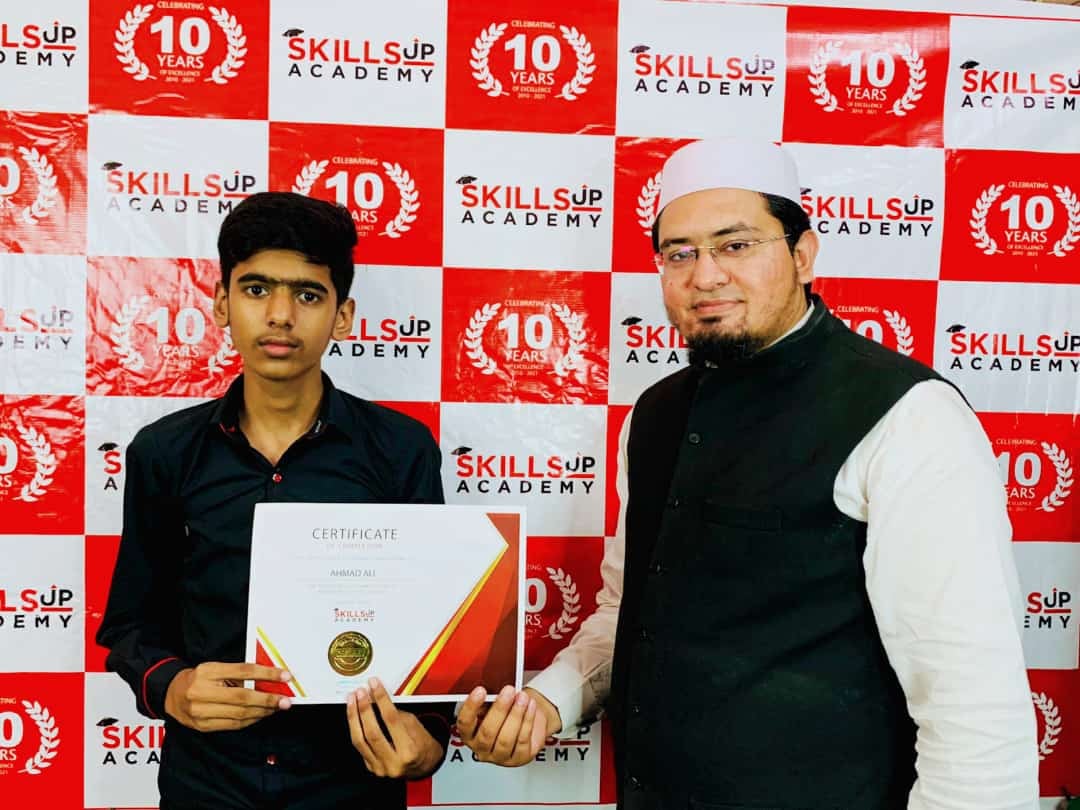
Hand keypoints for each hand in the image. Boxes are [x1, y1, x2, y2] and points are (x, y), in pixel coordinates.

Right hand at [164, 662, 292, 731]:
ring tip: (276, 708)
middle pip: (242, 697)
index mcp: (207, 671)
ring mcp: (200, 712)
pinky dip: (251, 720)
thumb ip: (238, 673)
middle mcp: (201, 692)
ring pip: (240, 714)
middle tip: (286, 700)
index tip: (286, 676)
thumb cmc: (199, 678)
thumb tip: (269, 679)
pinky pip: (233, 725)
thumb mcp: (215, 668)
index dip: (267, 674)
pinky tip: (261, 715)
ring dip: (263, 712)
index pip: (243, 671)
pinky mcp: (203, 726)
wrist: (171, 694)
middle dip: (268, 699)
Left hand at [346, 678, 444, 778]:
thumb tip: (378, 700)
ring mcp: (381, 768)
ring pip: (360, 740)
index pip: (391, 719)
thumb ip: (397, 715)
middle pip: (372, 732)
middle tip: (361, 692)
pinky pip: (359, 747)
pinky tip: (353, 716)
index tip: (375, 686)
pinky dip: (355, 729)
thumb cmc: (423, 746)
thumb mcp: (417, 726)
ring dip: (353, 717)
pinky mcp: (372, 768)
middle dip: (364, 708)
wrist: (424, 766)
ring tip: (352, 701)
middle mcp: (394, 763)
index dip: (381, 699)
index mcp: (409, 751)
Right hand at [455, 685, 558, 766]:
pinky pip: (522, 741)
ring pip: (505, 739)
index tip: (480, 691)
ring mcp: (500, 756)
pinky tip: (530, 706)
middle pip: (487, 733)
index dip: (471, 707)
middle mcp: (482, 748)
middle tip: (508, 691)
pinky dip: (527, 721)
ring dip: (515, 715)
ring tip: (522, 698)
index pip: (464, 723)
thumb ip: (488, 699)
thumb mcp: (492, 704)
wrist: (528, 720)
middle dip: (499, 709)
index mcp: (469, 734)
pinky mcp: (519, 758)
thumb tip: (491, 689)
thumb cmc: (505, 712)